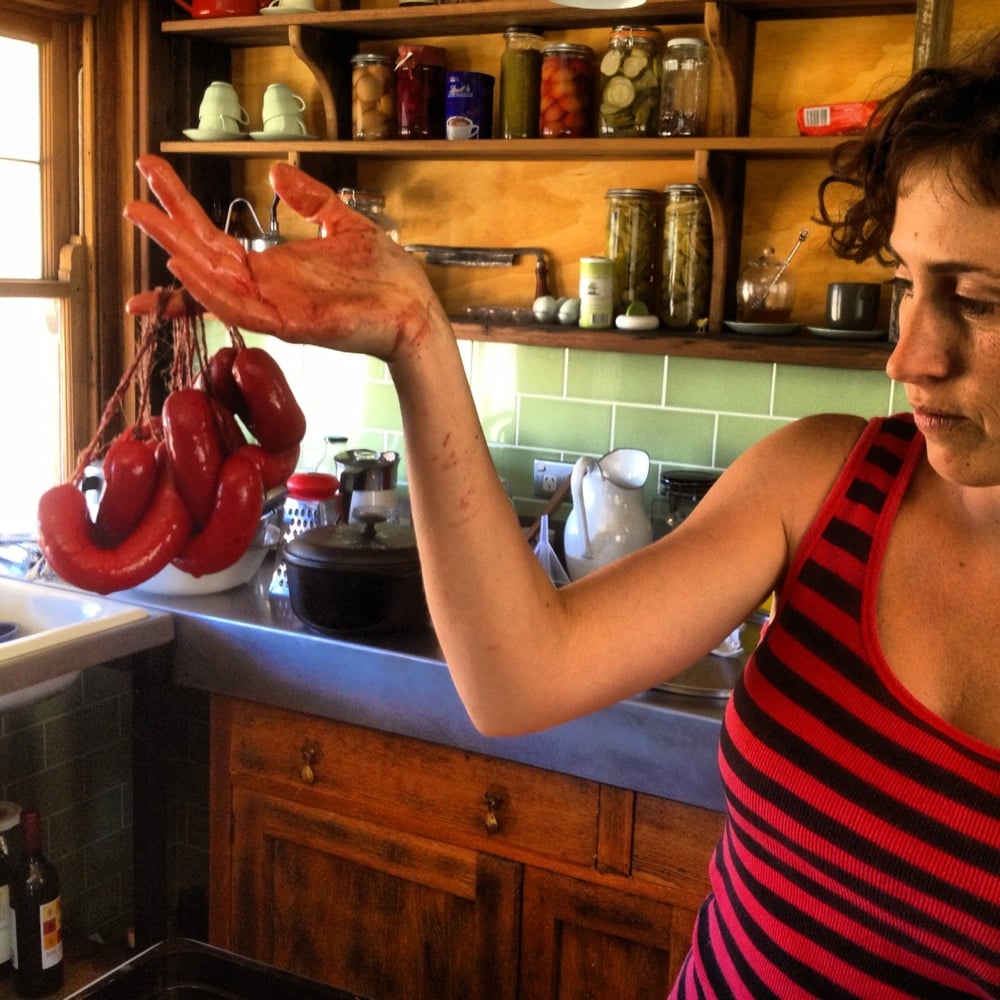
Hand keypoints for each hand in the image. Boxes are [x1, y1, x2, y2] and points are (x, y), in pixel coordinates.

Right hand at [123, 155, 446, 361]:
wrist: (415, 310)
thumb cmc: (385, 278)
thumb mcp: (342, 224)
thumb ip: (309, 201)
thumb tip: (276, 173)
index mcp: (273, 268)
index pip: (214, 239)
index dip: (179, 214)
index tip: (149, 181)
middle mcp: (266, 288)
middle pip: (204, 257)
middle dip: (167, 230)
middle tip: (130, 202)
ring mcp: (275, 308)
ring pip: (215, 283)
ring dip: (181, 258)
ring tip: (151, 227)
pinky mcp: (292, 324)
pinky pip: (243, 308)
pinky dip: (212, 290)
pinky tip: (189, 268)